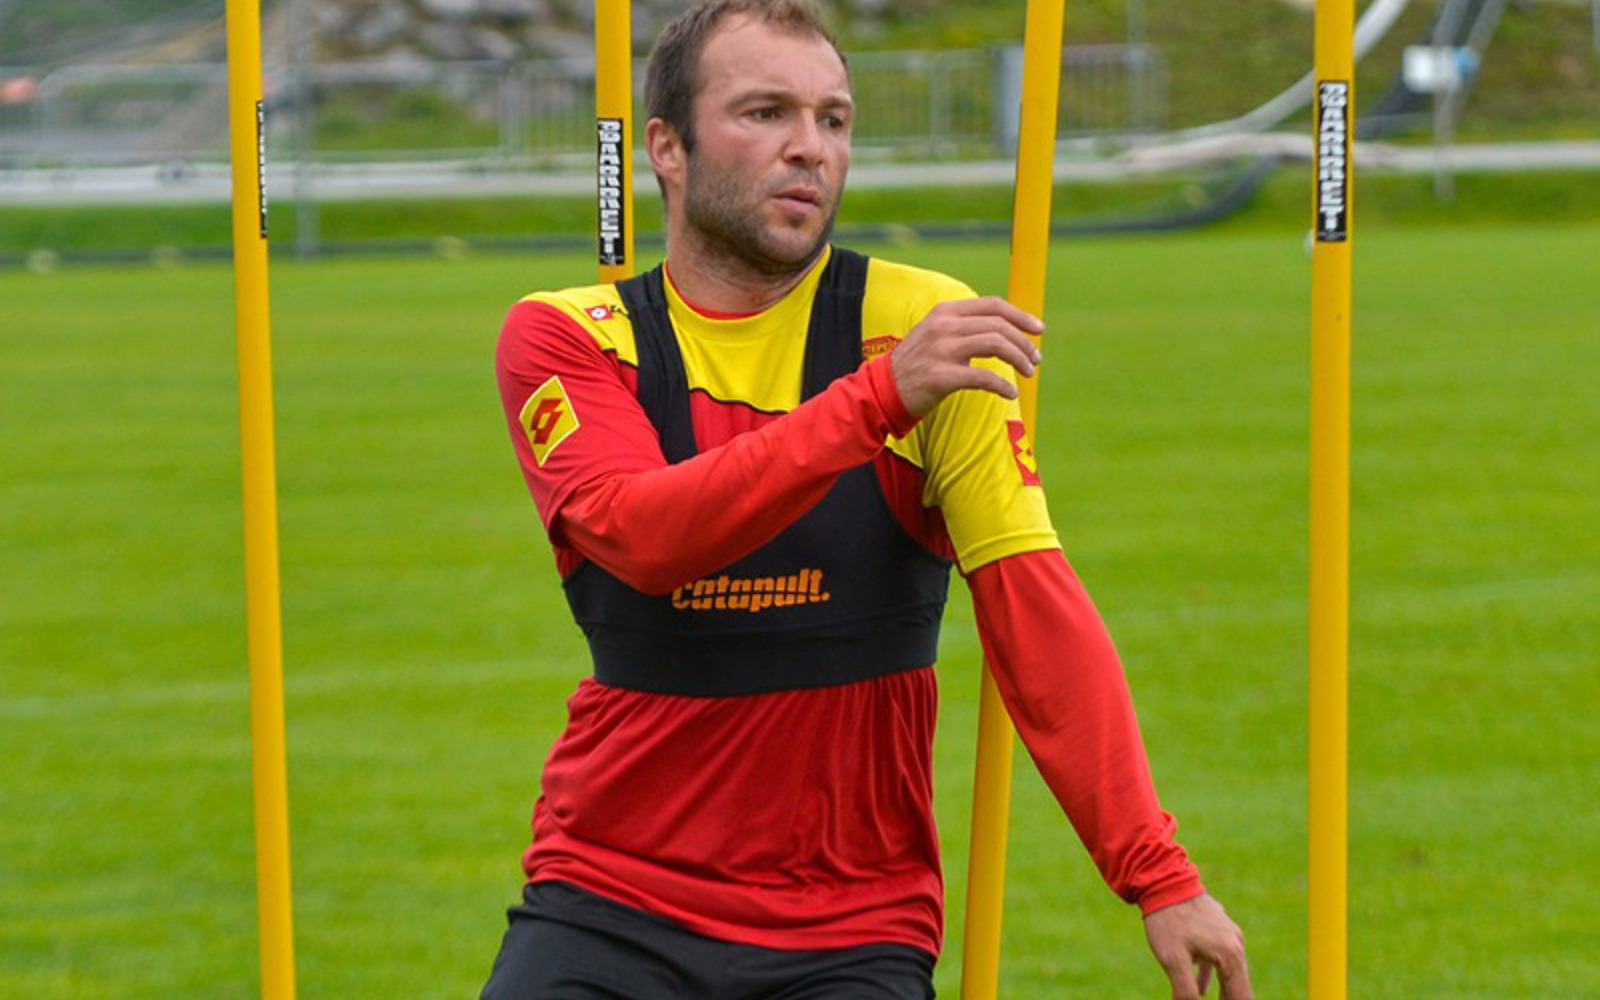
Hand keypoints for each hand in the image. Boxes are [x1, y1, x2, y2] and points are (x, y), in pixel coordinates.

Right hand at [889, 297, 1042, 415]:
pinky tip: (1010, 393)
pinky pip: (984, 377)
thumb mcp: (935, 334)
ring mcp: (941, 350)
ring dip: (1019, 359)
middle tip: (1036, 359)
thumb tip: (1004, 329)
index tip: (1038, 329)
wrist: (882, 390)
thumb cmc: (915, 365)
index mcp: (945, 312)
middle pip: (999, 326)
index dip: (1020, 315)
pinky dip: (1003, 386)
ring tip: (1028, 373)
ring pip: (996, 345)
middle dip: (1024, 342)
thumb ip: (963, 327)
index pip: (992, 305)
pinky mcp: (941, 377)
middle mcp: (944, 327)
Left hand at [1143, 893, 1251, 999]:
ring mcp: (1227, 934)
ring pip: (1229, 973)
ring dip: (1223, 993)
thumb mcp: (1173, 961)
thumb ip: (1185, 992)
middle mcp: (1235, 944)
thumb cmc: (1168, 920)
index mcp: (1230, 956)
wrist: (1162, 878)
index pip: (1240, 998)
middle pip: (1239, 987)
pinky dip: (1212, 976)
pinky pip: (1219, 959)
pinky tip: (1202, 989)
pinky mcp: (1216, 927)